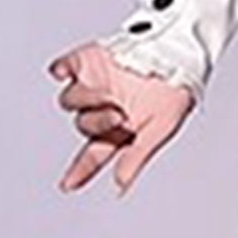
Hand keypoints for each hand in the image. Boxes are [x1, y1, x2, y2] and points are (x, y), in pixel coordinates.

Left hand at [49, 42, 193, 194]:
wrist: (178, 51)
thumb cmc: (176, 89)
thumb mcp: (161, 128)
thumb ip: (137, 156)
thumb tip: (120, 183)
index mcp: (120, 129)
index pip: (94, 154)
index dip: (80, 171)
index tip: (68, 186)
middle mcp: (104, 108)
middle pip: (83, 125)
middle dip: (98, 122)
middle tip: (118, 113)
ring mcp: (93, 85)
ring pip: (69, 100)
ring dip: (86, 99)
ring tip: (108, 90)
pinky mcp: (87, 62)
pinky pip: (61, 68)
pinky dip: (59, 70)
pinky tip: (65, 72)